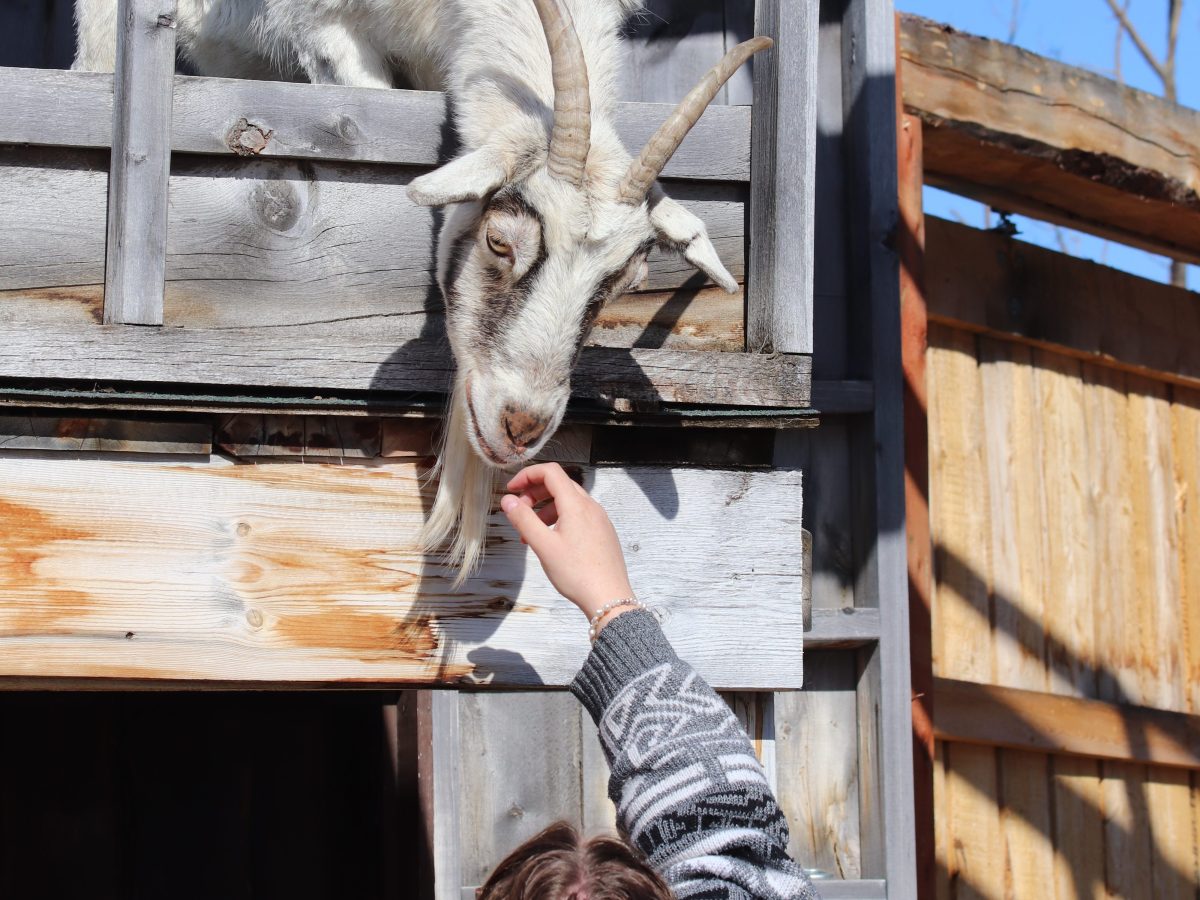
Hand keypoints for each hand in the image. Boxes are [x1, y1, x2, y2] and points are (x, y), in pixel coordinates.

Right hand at [499, 463, 634, 623]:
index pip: (550, 472)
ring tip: (531, 532)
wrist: (609, 597)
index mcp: (576, 504)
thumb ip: (523, 519)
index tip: (511, 489)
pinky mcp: (603, 532)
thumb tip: (508, 500)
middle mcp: (591, 506)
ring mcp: (599, 519)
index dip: (527, 475)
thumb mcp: (543, 546)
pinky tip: (551, 541)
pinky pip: (579, 516)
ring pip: (568, 502)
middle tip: (519, 511)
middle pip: (559, 485)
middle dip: (535, 493)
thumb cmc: (577, 573)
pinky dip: (560, 519)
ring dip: (546, 508)